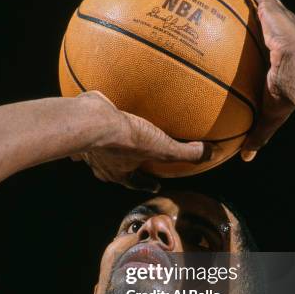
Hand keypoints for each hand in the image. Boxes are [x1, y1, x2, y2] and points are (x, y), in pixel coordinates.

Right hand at [73, 92, 208, 190]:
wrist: (92, 121)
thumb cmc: (125, 139)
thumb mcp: (163, 148)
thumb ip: (187, 154)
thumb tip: (211, 154)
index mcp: (119, 172)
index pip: (135, 182)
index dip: (146, 184)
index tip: (155, 185)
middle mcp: (102, 162)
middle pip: (115, 169)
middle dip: (124, 165)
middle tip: (133, 159)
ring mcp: (90, 143)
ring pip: (99, 148)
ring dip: (107, 143)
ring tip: (116, 132)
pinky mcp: (83, 122)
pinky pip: (87, 122)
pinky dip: (93, 118)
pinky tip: (97, 108)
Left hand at [220, 0, 294, 160]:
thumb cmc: (287, 96)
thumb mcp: (268, 115)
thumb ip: (256, 134)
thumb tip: (245, 160)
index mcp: (280, 51)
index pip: (268, 38)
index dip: (256, 32)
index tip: (243, 32)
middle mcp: (280, 30)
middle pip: (264, 11)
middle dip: (248, 3)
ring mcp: (279, 17)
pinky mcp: (275, 8)